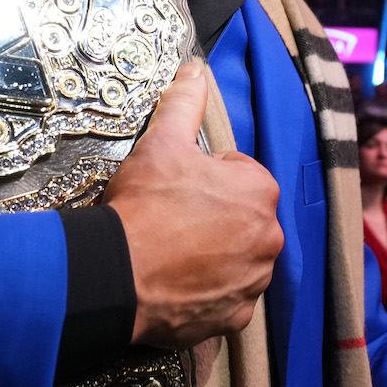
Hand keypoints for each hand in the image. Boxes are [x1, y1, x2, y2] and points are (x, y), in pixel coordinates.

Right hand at [101, 62, 281, 349]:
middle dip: (214, 218)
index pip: (238, 175)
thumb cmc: (144, 205)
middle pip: (241, 219)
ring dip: (213, 256)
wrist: (117, 274)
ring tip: (172, 253)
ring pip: (236, 259)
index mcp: (260, 191)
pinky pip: (224, 298)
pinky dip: (206, 292)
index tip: (177, 188)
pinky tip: (176, 283)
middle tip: (171, 221)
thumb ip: (185, 103)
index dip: (204, 178)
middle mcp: (269, 238)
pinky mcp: (235, 317)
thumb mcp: (162, 143)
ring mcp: (254, 281)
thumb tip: (197, 69)